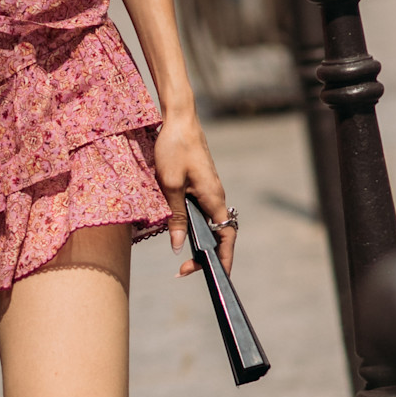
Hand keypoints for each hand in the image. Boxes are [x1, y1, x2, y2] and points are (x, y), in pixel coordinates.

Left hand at [152, 111, 235, 278]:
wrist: (178, 119)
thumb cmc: (174, 148)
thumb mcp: (169, 184)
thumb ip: (175, 216)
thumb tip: (178, 246)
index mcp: (213, 199)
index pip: (226, 237)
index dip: (222, 259)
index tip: (214, 276)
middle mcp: (215, 197)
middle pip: (218, 235)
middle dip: (207, 257)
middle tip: (184, 271)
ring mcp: (209, 191)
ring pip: (209, 224)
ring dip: (199, 242)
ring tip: (184, 260)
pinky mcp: (200, 185)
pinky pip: (201, 212)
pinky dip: (194, 227)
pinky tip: (180, 233)